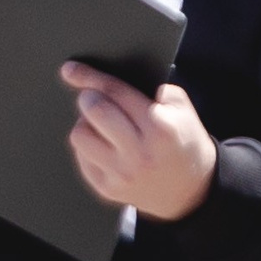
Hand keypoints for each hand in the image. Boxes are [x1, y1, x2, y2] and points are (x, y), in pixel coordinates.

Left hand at [61, 62, 217, 220]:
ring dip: (86, 124)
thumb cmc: (183, 142)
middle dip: (88, 97)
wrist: (190, 190)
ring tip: (102, 125)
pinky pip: (81, 156)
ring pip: (80, 134)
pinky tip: (105, 145)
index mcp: (161, 128)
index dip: (90, 77)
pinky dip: (88, 146)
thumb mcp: (184, 112)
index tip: (70, 69)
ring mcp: (121, 174)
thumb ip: (156, 90)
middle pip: (94, 110)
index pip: (117, 92)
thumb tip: (112, 80)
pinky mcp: (107, 188)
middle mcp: (139, 153)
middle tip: (92, 97)